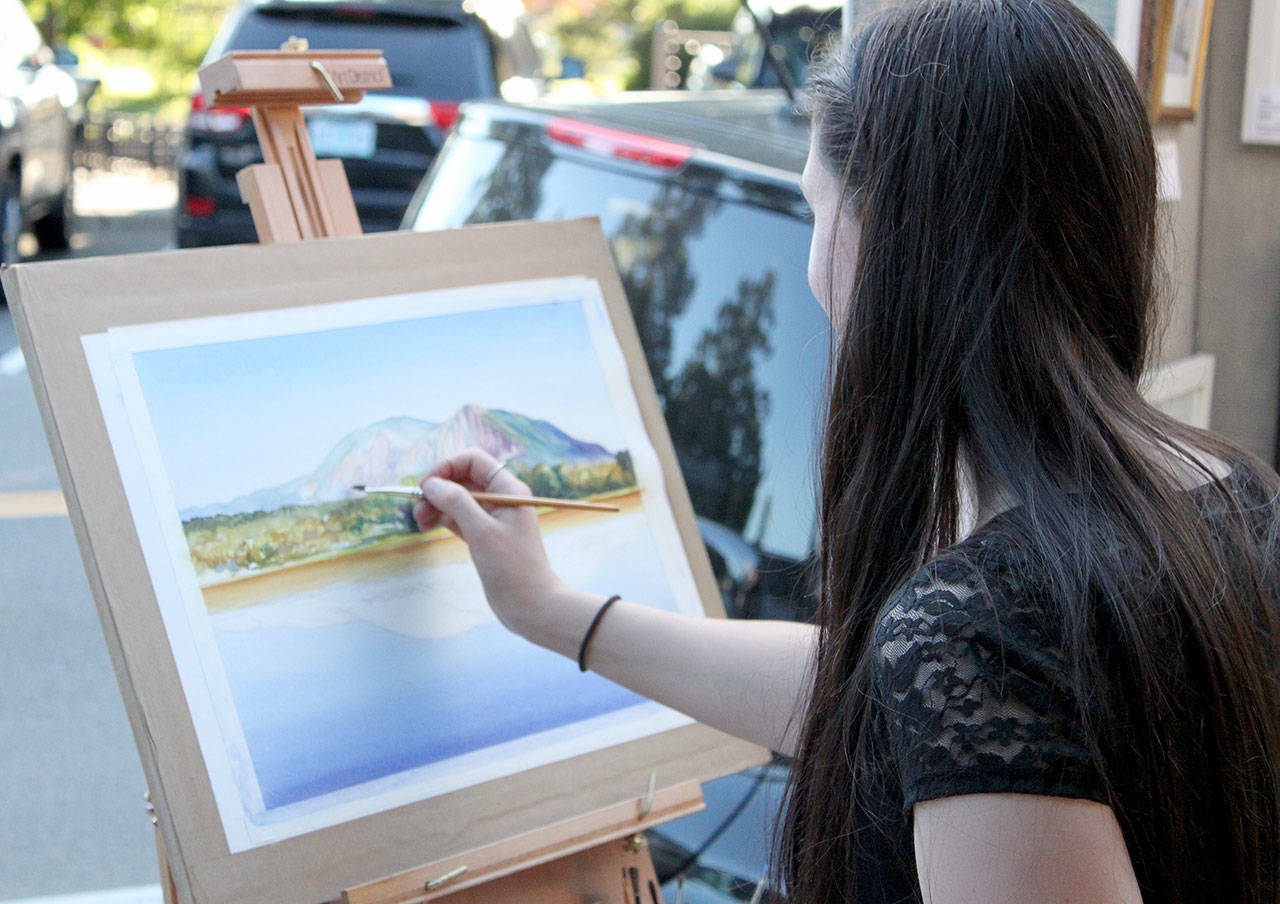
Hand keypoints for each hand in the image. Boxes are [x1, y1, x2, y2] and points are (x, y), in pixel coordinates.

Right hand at [413, 448, 565, 638]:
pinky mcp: (485, 537)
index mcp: (508, 490)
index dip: (447, 466)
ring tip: (419, 520)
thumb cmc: (513, 568)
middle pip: (463, 479)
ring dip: (437, 505)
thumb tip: (432, 484)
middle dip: (438, 488)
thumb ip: (457, 503)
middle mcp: (502, 499)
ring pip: (458, 500)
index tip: (426, 486)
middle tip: (417, 507)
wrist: (531, 606)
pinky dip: (442, 518)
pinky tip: (427, 526)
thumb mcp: (482, 531)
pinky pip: (459, 518)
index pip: (473, 461)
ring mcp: (493, 519)